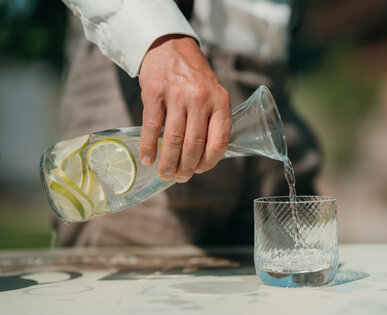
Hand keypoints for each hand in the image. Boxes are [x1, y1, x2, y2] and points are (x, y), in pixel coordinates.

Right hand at [138, 35, 230, 182]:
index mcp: (220, 101)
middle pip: (194, 145)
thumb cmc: (193, 76)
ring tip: (166, 174)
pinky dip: (149, 148)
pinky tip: (148, 159)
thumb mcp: (213, 93)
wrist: (170, 46)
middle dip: (187, 168)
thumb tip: (205, 157)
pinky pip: (152, 127)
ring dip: (169, 163)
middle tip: (181, 178)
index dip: (210, 161)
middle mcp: (200, 98)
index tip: (201, 170)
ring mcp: (177, 95)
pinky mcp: (154, 93)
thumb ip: (213, 119)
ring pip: (174, 140)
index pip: (219, 140)